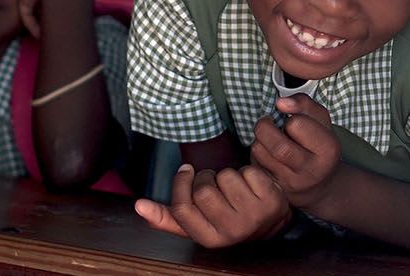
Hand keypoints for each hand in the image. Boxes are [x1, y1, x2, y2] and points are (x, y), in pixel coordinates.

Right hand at [134, 163, 291, 247]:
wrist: (271, 220)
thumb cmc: (228, 218)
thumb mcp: (198, 223)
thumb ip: (167, 217)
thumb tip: (138, 206)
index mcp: (210, 239)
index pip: (183, 207)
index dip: (182, 183)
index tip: (186, 171)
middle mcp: (232, 232)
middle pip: (203, 190)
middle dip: (206, 177)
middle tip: (214, 181)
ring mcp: (254, 217)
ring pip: (226, 177)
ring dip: (228, 174)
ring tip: (234, 185)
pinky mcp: (271, 200)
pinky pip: (248, 172)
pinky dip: (248, 171)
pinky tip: (251, 184)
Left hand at [249, 94, 339, 210]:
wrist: (320, 185)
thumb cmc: (318, 146)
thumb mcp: (321, 122)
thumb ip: (304, 104)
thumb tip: (281, 102)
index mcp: (328, 150)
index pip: (298, 125)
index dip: (291, 118)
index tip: (293, 121)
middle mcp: (312, 170)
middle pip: (278, 146)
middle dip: (265, 127)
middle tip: (266, 122)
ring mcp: (293, 183)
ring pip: (261, 154)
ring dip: (258, 140)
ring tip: (266, 138)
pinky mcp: (276, 190)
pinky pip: (255, 166)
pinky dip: (255, 155)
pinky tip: (266, 153)